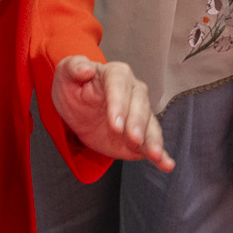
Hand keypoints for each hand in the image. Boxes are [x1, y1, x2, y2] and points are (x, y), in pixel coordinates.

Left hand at [51, 56, 173, 169]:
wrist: (79, 106)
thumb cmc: (74, 86)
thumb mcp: (66, 74)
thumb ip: (73, 68)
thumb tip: (85, 68)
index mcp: (116, 74)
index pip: (119, 86)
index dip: (119, 104)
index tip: (115, 123)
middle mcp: (134, 92)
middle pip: (140, 105)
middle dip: (137, 123)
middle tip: (133, 139)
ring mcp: (140, 114)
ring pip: (150, 125)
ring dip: (152, 140)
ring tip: (155, 155)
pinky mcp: (141, 135)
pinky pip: (152, 143)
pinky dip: (161, 155)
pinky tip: (166, 164)